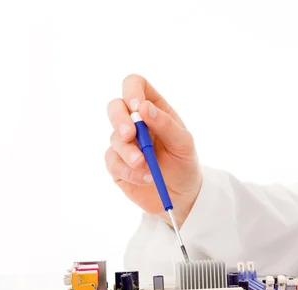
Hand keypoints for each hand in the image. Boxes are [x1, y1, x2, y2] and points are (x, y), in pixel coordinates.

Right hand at [105, 74, 202, 227]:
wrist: (180, 196)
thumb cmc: (184, 164)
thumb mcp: (183, 143)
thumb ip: (166, 124)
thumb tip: (143, 108)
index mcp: (153, 109)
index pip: (135, 85)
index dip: (132, 90)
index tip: (137, 107)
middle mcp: (135, 122)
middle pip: (115, 106)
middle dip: (119, 120)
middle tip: (130, 135)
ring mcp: (124, 143)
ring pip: (114, 138)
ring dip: (130, 153)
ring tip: (146, 166)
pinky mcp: (117, 164)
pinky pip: (113, 162)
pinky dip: (129, 171)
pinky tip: (146, 178)